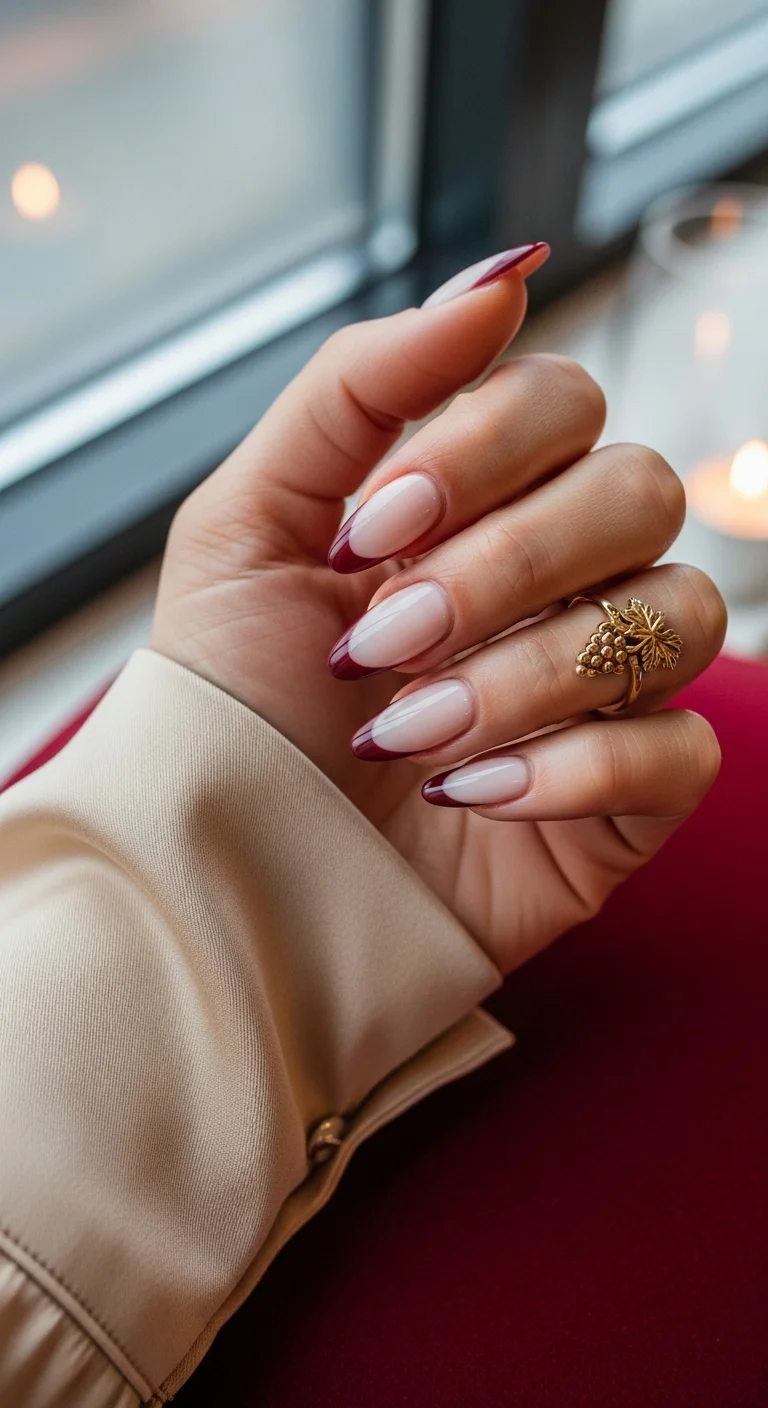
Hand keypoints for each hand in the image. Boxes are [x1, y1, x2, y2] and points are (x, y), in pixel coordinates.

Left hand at [152, 246, 724, 974]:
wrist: (230, 866)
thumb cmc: (236, 697)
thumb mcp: (248, 522)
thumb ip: (362, 383)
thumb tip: (506, 274)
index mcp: (477, 502)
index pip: (566, 400)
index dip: (483, 449)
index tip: (369, 532)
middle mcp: (558, 576)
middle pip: (639, 492)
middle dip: (505, 566)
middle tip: (386, 640)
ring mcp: (605, 683)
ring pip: (676, 616)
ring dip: (526, 676)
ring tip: (409, 735)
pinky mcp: (628, 794)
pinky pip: (682, 749)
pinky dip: (572, 771)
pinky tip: (470, 796)